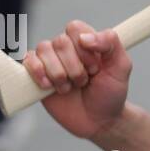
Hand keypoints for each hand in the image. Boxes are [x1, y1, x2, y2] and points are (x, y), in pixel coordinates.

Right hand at [23, 21, 131, 140]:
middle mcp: (67, 48)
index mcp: (86, 41)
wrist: (98, 121)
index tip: (95, 68)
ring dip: (59, 73)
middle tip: (84, 81)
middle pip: (60, 41)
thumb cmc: (110, 93)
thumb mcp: (121, 67)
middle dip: (74, 67)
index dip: (84, 49)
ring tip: (69, 87)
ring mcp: (51, 60)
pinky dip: (38, 73)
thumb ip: (111, 43)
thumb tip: (84, 37)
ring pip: (43, 49)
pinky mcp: (37, 74)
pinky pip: (28, 61)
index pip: (75, 28)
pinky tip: (49, 86)